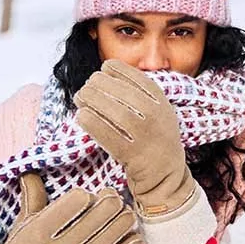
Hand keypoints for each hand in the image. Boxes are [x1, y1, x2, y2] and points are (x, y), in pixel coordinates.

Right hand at [0, 173, 140, 243]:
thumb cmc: (25, 243)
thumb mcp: (24, 219)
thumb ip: (32, 194)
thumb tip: (29, 170)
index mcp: (40, 231)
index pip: (69, 208)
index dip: (83, 196)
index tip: (85, 194)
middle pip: (94, 221)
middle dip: (109, 202)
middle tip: (113, 196)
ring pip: (108, 238)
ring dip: (122, 220)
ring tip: (125, 210)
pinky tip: (134, 232)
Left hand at [73, 60, 193, 217]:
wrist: (164, 175)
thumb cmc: (154, 139)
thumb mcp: (158, 111)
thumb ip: (140, 94)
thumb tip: (105, 75)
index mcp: (161, 102)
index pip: (136, 77)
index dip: (116, 69)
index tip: (103, 68)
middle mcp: (155, 116)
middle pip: (121, 92)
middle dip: (98, 84)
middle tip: (86, 87)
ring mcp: (145, 136)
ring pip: (114, 111)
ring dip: (91, 100)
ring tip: (79, 97)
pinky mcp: (132, 154)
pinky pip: (107, 135)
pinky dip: (91, 123)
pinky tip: (81, 116)